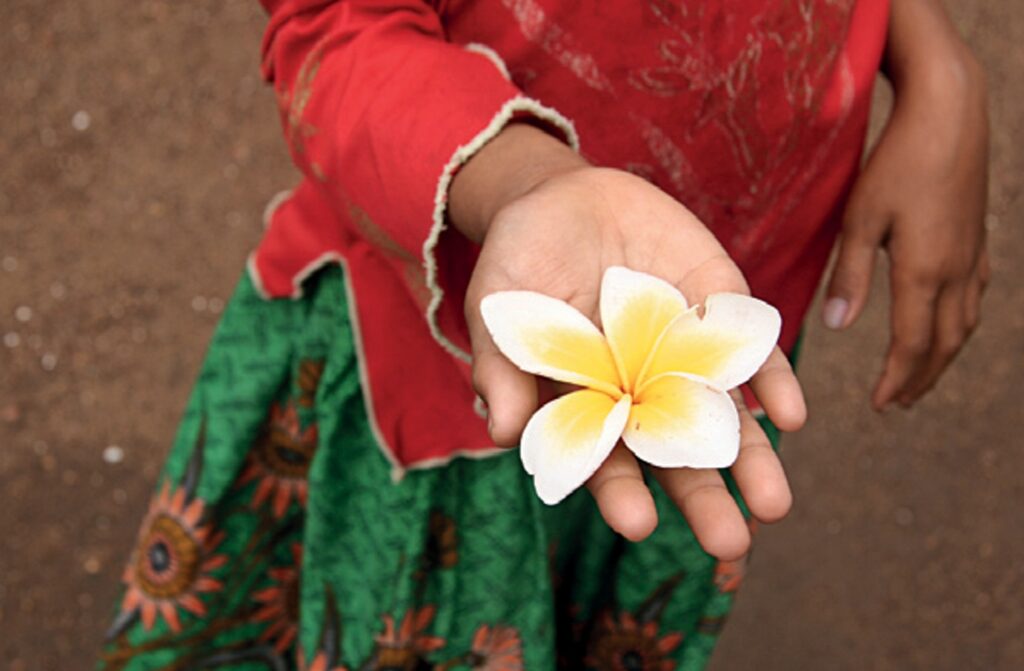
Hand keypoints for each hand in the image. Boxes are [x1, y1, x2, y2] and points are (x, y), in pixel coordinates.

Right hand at [450, 126, 805, 558]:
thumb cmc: (518, 262)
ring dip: (751, 459)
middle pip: (675, 454)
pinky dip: (772, 382)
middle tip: (731, 544)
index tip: (640, 525)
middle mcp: (641, 390)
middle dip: (703, 497)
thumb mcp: (497, 310)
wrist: (564, 196)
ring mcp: (684, 354)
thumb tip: (501, 433)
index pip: (606, 459)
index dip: (621, 492)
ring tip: (773, 505)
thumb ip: (502, 367)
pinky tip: (789, 416)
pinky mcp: (718, 310)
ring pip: (724, 416)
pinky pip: (751, 353)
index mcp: (586, 404)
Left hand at [822, 0, 988, 409]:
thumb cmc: (896, 162)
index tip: (879, 405)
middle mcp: (956, 270)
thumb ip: (849, 276)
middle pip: (944, 344)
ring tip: (919, 377)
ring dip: (941, 357)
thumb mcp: (860, 219)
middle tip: (897, 404)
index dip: (896, 378)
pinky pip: (974, 297)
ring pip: (964, 324)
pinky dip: (958, 325)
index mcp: (923, 270)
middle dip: (920, 378)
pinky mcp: (978, 239)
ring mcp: (973, 255)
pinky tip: (947, 326)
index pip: (912, 343)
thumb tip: (836, 325)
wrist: (950, 112)